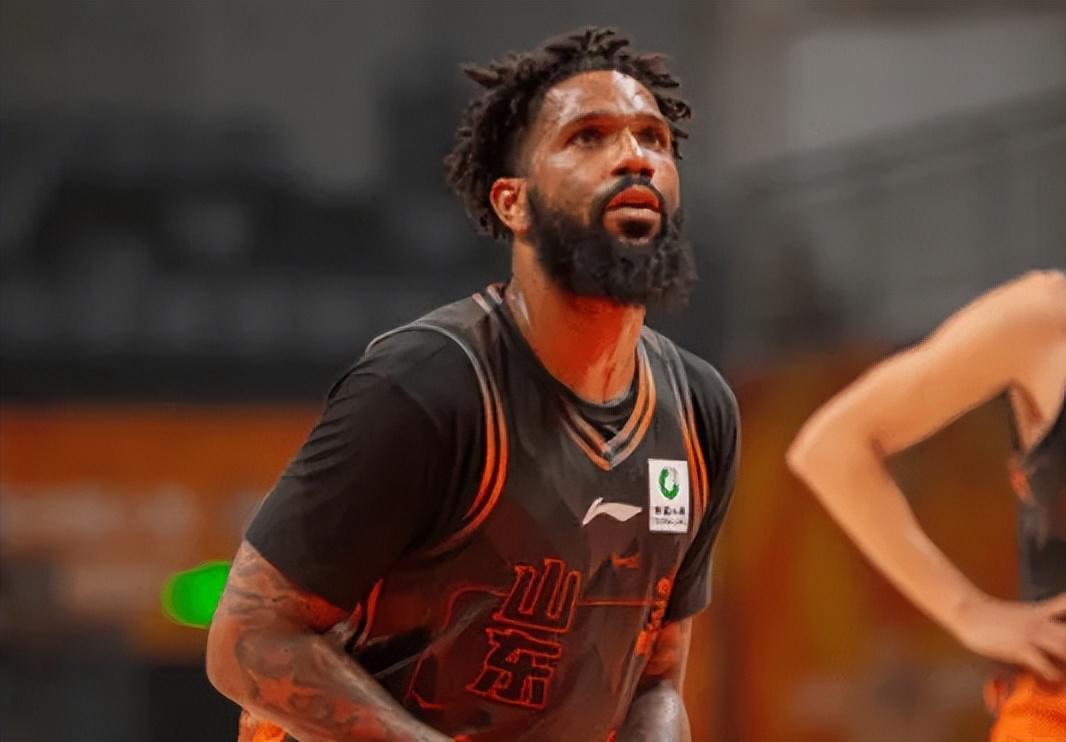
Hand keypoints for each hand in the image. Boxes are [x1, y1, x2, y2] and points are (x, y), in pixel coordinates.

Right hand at [950, 593, 1065, 682]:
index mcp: (1042, 613)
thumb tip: (1054, 628)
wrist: (968, 611)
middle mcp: (1041, 622)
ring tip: (1064, 670)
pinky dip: (1052, 673)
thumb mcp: (1022, 613)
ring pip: (1063, 648)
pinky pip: (1043, 663)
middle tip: (1065, 658)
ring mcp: (1030, 634)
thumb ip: (1041, 618)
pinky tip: (1052, 678)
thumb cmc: (992, 616)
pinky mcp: (1019, 647)